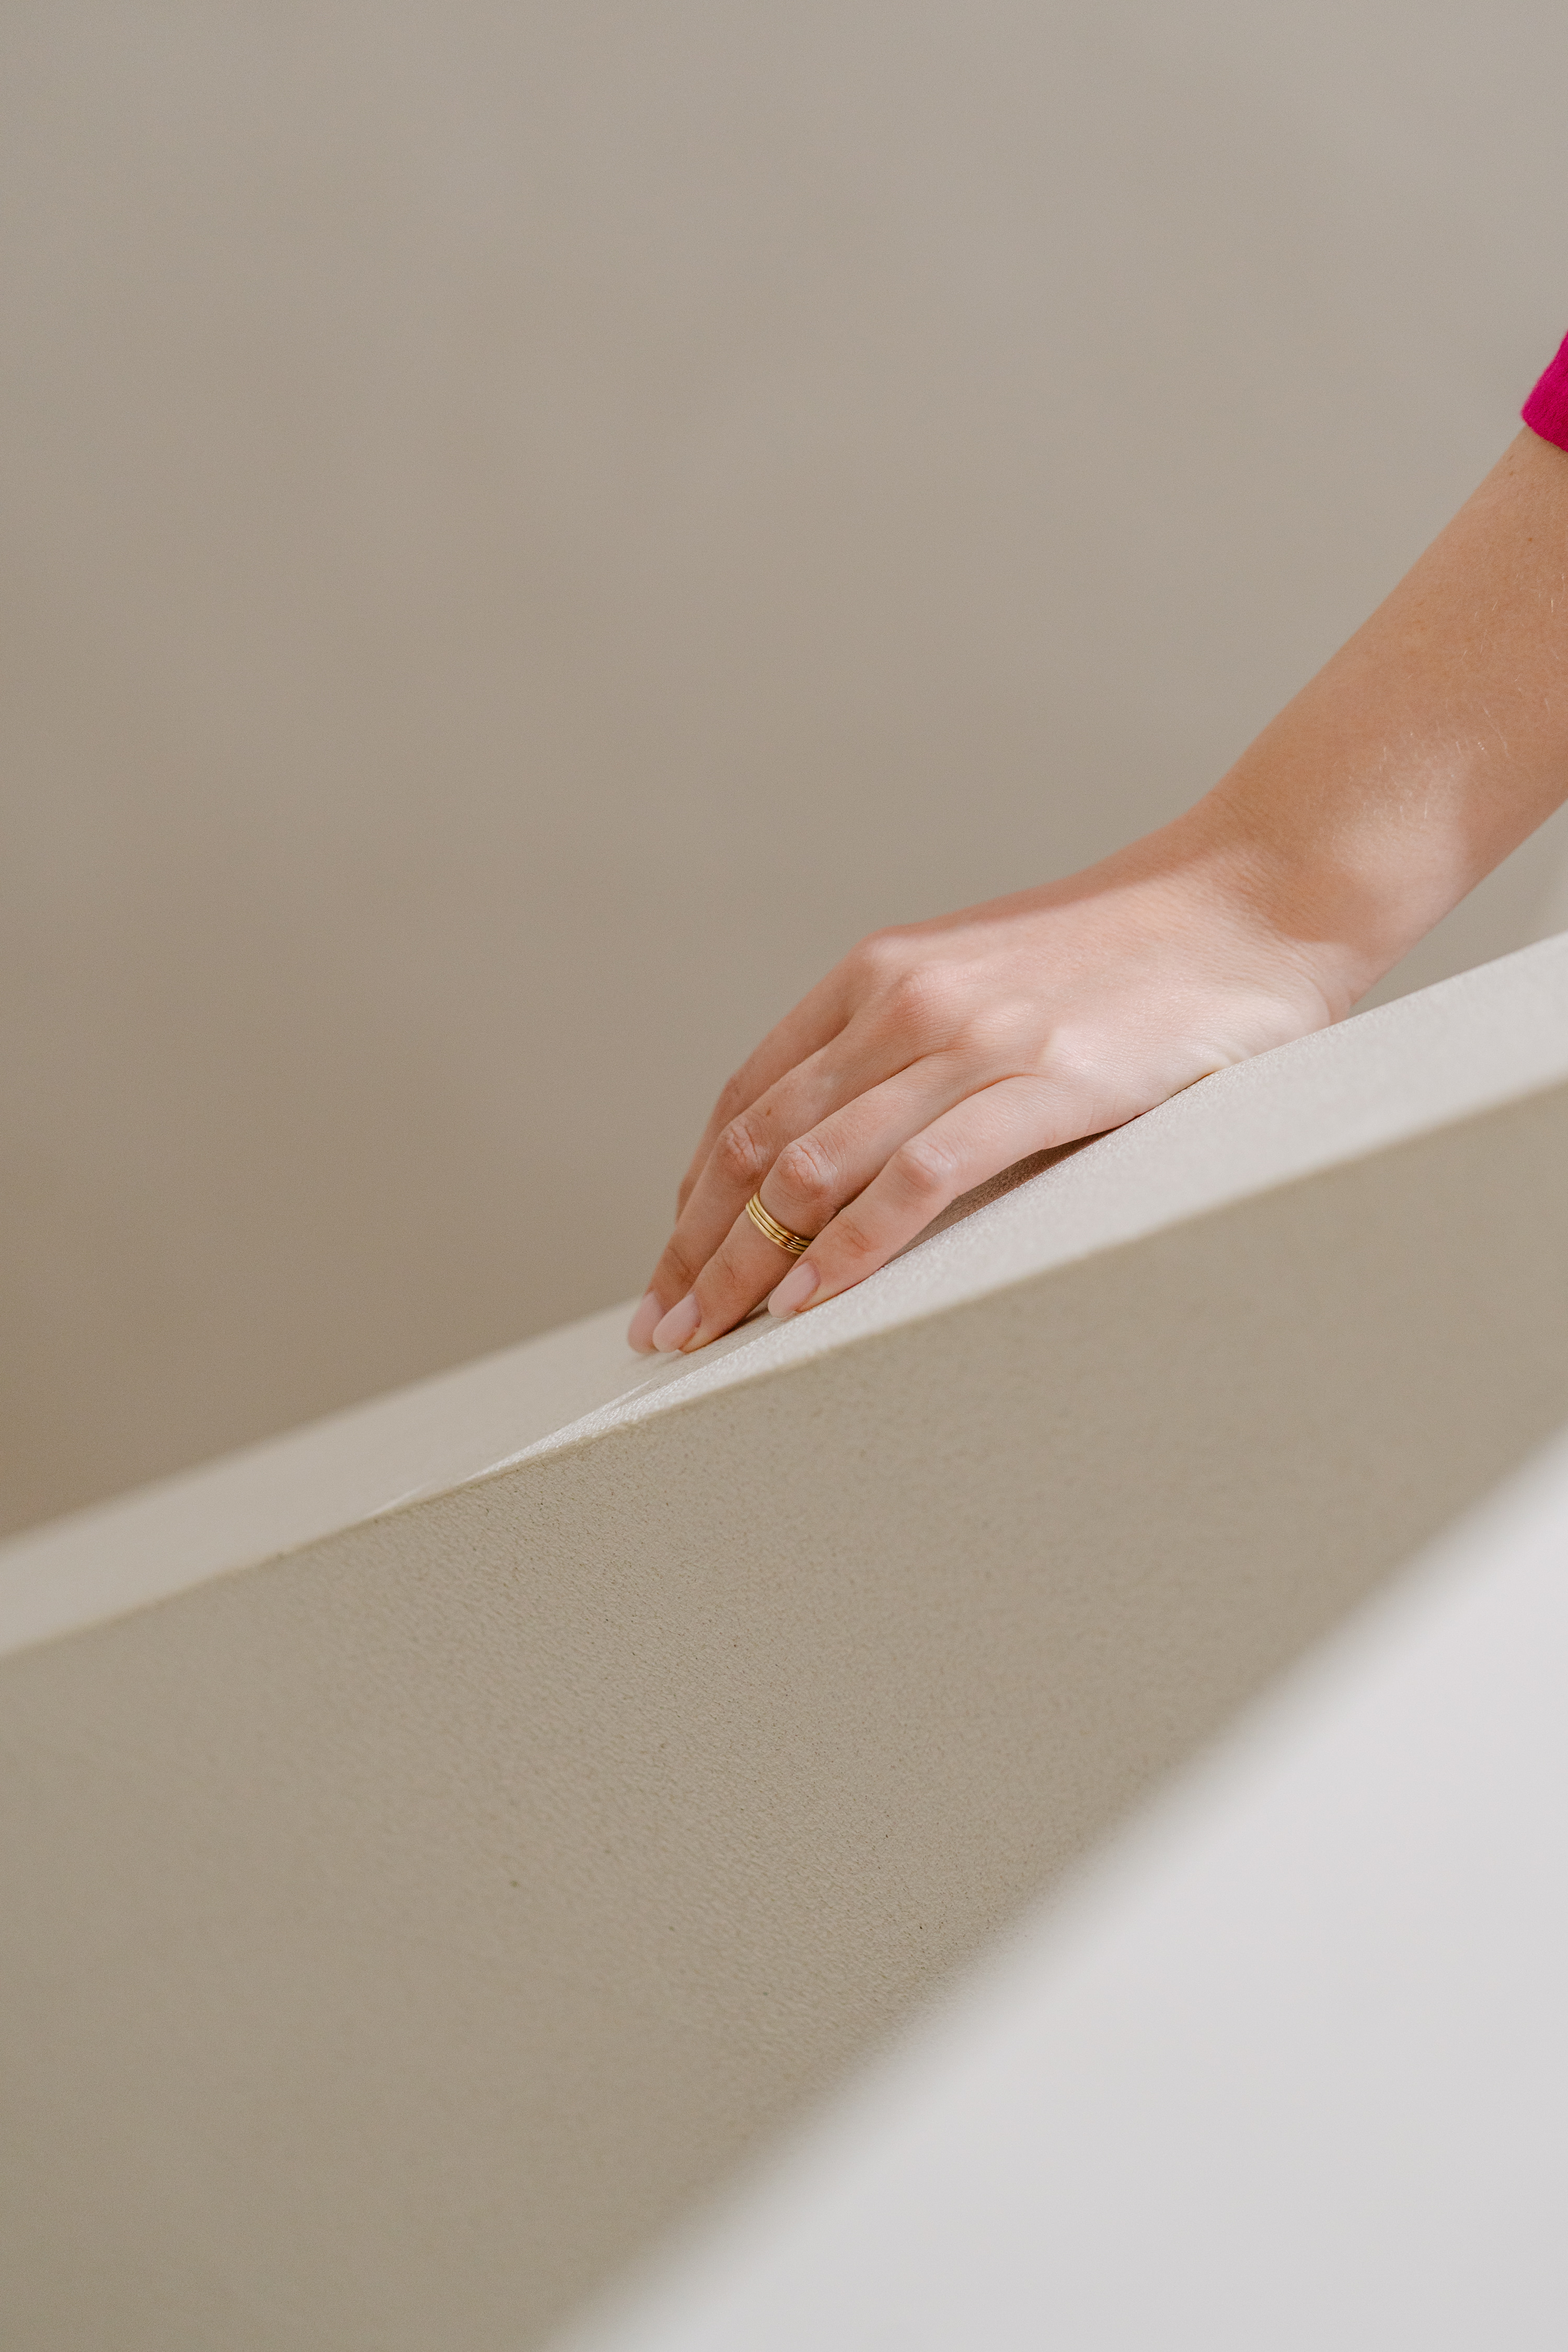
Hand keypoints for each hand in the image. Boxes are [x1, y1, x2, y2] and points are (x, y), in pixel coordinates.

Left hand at [626, 815, 1336, 1353]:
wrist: (1255, 899)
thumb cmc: (1130, 959)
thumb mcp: (988, 984)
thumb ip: (912, 1049)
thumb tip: (848, 1154)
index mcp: (879, 975)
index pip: (749, 1101)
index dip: (695, 1193)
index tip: (671, 1265)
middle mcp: (903, 1001)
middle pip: (761, 1144)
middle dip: (698, 1246)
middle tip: (662, 1330)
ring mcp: (970, 1039)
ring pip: (816, 1169)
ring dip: (748, 1263)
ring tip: (707, 1338)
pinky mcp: (1041, 1081)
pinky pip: (916, 1180)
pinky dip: (849, 1250)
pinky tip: (807, 1305)